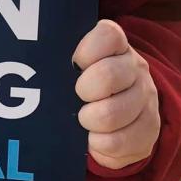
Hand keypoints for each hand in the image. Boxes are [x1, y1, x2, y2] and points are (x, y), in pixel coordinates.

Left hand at [73, 19, 159, 169]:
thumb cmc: (87, 84)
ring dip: (90, 122)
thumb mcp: (77, 66)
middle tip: (78, 97)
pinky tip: (95, 138)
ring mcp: (145, 98)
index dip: (86, 52)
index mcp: (116, 45)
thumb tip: (31, 69)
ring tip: (84, 121)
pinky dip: (99, 145)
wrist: (125, 115)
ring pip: (112, 114)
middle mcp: (135, 67)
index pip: (108, 35)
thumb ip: (62, 59)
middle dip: (84, 91)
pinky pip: (118, 143)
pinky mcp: (149, 129)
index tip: (75, 64)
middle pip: (107, 76)